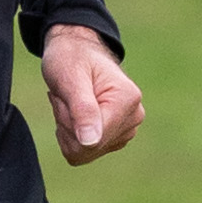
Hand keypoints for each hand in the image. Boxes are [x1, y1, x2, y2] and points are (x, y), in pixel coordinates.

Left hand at [41, 22, 143, 163]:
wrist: (77, 51)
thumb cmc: (72, 58)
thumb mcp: (70, 77)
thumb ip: (82, 110)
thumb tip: (91, 142)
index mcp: (128, 100)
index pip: (91, 140)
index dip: (67, 121)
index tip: (67, 94)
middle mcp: (134, 117)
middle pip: (87, 148)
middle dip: (67, 124)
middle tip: (67, 97)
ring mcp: (127, 129)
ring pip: (84, 152)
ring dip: (68, 128)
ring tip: (72, 101)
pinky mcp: (116, 137)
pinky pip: (85, 151)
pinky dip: (72, 133)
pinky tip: (75, 111)